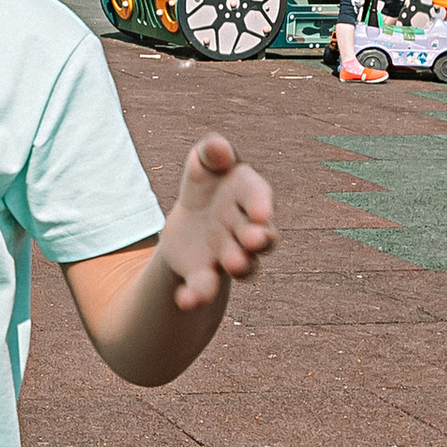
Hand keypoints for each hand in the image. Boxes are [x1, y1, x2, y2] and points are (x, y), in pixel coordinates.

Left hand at [155, 134, 275, 312]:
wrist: (192, 220)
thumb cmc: (206, 183)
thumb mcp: (203, 163)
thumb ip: (211, 153)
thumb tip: (218, 146)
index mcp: (248, 194)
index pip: (259, 197)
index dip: (262, 204)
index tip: (261, 212)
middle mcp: (246, 228)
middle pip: (260, 236)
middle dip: (258, 238)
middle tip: (253, 240)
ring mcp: (230, 253)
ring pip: (244, 265)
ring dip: (241, 265)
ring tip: (230, 264)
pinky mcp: (207, 275)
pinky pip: (206, 288)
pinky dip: (197, 295)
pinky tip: (184, 300)